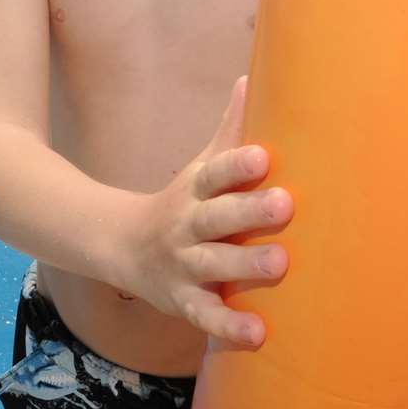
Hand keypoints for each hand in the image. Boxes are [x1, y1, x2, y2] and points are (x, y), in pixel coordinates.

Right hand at [119, 76, 293, 348]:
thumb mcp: (201, 167)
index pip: (215, 174)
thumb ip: (229, 129)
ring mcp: (183, 265)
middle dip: (249, 213)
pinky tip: (258, 333)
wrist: (122, 245)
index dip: (236, 165)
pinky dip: (229, 326)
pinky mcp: (184, 301)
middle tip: (284, 205)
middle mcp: (187, 226)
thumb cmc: (184, 202)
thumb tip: (252, 75)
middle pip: (217, 218)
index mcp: (195, 190)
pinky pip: (206, 315)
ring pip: (213, 265)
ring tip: (281, 264)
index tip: (262, 157)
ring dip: (244, 266)